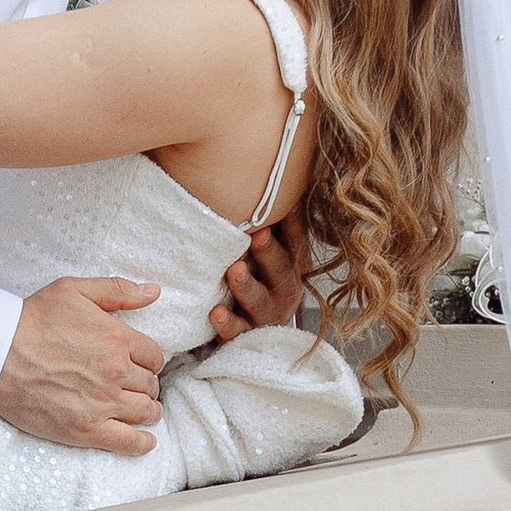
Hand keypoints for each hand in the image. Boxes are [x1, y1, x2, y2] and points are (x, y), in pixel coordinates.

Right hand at [0, 275, 164, 455]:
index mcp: (118, 339)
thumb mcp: (74, 290)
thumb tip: (153, 291)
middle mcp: (116, 372)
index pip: (154, 357)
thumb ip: (118, 290)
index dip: (148, 361)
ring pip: (146, 412)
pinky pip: (129, 442)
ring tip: (139, 410)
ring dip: (147, 411)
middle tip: (134, 388)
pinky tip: (144, 440)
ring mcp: (103, 403)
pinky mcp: (87, 429)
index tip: (139, 366)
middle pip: (150, 385)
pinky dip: (142, 443)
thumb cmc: (31, 320)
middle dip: (145, 386)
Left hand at [210, 210, 309, 341]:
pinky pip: (237, 332)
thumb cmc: (253, 278)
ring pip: (260, 302)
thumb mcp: (263, 252)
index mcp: (290, 267)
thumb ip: (265, 223)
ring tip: (234, 272)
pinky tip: (215, 312)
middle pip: (281, 271)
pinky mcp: (246, 337)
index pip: (295, 242)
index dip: (292, 224)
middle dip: (269, 253)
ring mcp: (266, 316)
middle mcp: (284, 290)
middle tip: (257, 235)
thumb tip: (259, 173)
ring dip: (247, 286)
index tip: (287, 203)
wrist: (245, 331)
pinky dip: (228, 323)